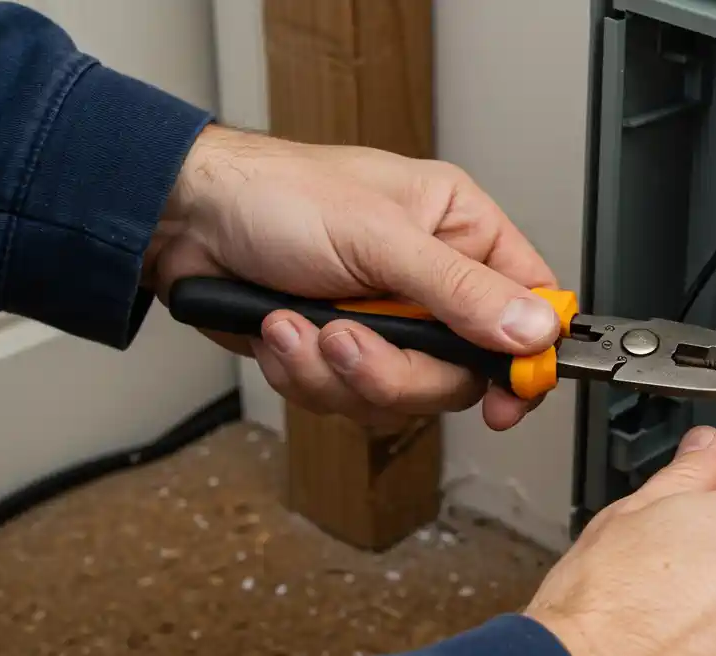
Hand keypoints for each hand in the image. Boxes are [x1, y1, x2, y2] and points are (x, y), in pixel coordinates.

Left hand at [146, 125, 559, 429]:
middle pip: (462, 370)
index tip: (510, 397)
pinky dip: (306, 375)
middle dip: (397, 371)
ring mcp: (388, 322)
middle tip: (352, 344)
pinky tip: (281, 332)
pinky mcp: (343, 353)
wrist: (182, 222)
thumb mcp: (379, 238)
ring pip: (402, 394)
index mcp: (459, 230)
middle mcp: (432, 281)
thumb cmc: (275, 195)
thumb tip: (533, 330)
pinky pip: (349, 400)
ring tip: (300, 326)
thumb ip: (460, 291)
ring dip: (340, 372)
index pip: (529, 301)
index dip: (527, 355)